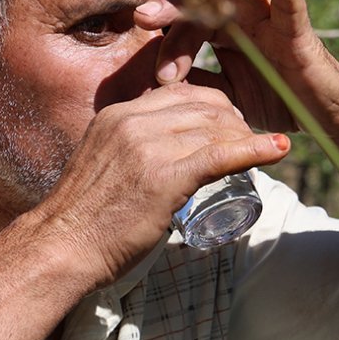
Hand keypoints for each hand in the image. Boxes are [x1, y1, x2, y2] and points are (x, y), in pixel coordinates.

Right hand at [30, 82, 288, 287]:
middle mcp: (132, 122)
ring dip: (246, 137)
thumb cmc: (81, 218)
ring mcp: (148, 147)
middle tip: (250, 141)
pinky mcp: (163, 177)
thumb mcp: (101, 164)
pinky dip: (254, 150)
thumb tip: (149, 163)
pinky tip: (277, 149)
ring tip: (264, 151)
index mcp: (117, 115)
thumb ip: (124, 153)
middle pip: (202, 106)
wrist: (61, 246)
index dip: (213, 105)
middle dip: (235, 120)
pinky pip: (219, 156)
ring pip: (214, 128)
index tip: (228, 123)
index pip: (179, 93)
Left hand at [134, 0, 338, 139]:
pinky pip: (290, 2)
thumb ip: (197, 83)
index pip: (187, 28)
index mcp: (225, 34)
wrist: (324, 117)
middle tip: (143, 15)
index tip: (153, 70)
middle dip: (173, 7)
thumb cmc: (277, 100)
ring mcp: (271, 21)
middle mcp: (244, 20)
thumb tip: (153, 83)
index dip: (167, 44)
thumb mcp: (226, 97)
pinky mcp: (298, 31)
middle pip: (204, 3)